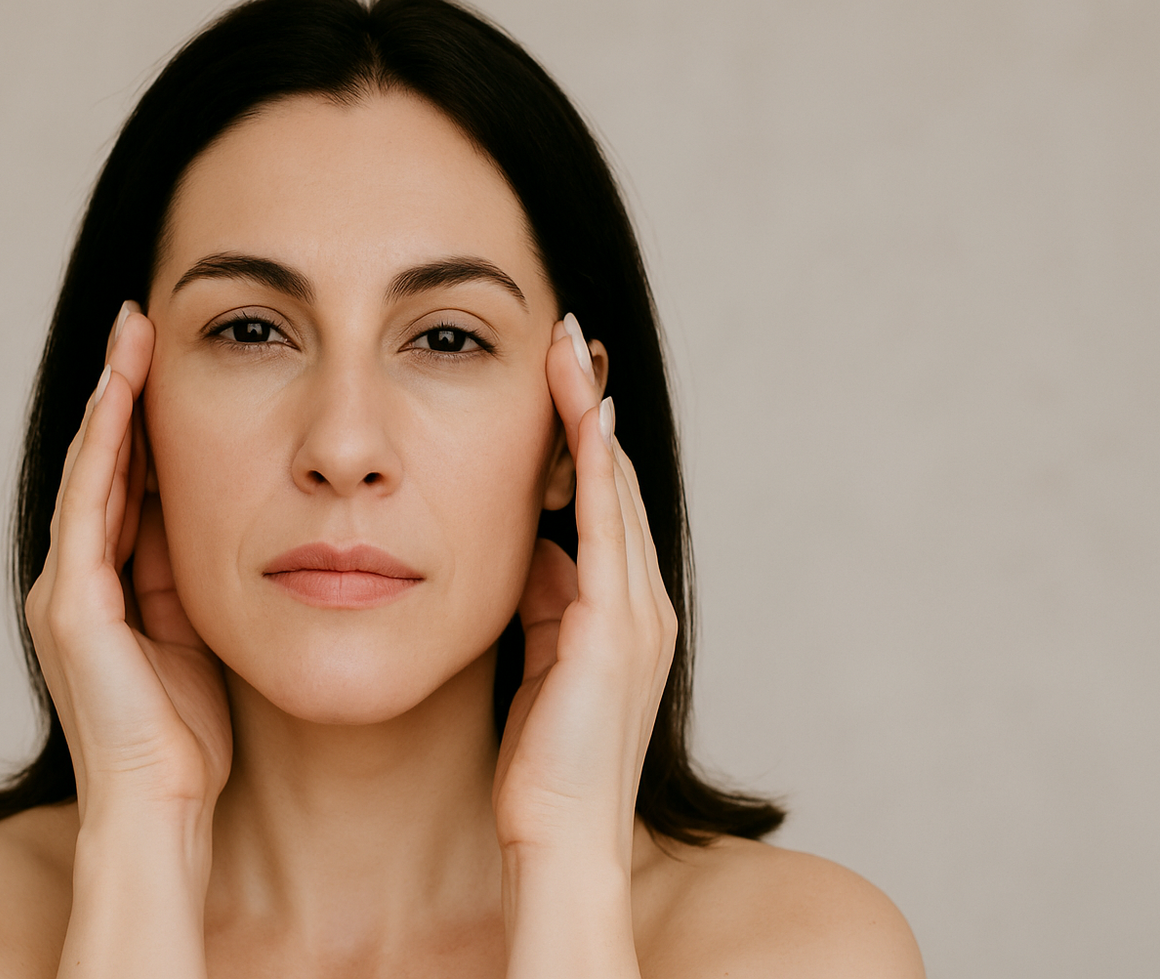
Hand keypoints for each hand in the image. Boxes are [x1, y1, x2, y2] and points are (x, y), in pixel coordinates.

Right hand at [24, 302, 231, 821]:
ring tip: (132, 336)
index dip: (147, 420)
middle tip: (144, 321)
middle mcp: (76, 580)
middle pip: (103, 464)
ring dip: (110, 401)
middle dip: (123, 391)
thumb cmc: (192, 736)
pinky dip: (102, 448)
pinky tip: (119, 396)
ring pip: (90, 472)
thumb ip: (198, 579)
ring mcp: (67, 591)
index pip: (128, 483)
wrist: (161, 808)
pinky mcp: (73, 607)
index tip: (170, 360)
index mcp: (110, 588)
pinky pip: (88, 508)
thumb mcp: (201, 635)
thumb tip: (242, 521)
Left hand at [493, 314, 677, 868]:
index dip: (585, 441)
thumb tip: (532, 549)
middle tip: (569, 339)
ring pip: (617, 490)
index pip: (605, 505)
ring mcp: (636, 616)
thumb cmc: (541, 765)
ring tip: (571, 352)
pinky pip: (606, 529)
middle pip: (618, 482)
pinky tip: (583, 416)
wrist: (558, 837)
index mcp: (620, 613)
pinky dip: (598, 469)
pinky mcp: (612, 630)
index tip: (561, 382)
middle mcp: (642, 605)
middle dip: (592, 409)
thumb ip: (544, 603)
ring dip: (592, 418)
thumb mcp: (538, 663)